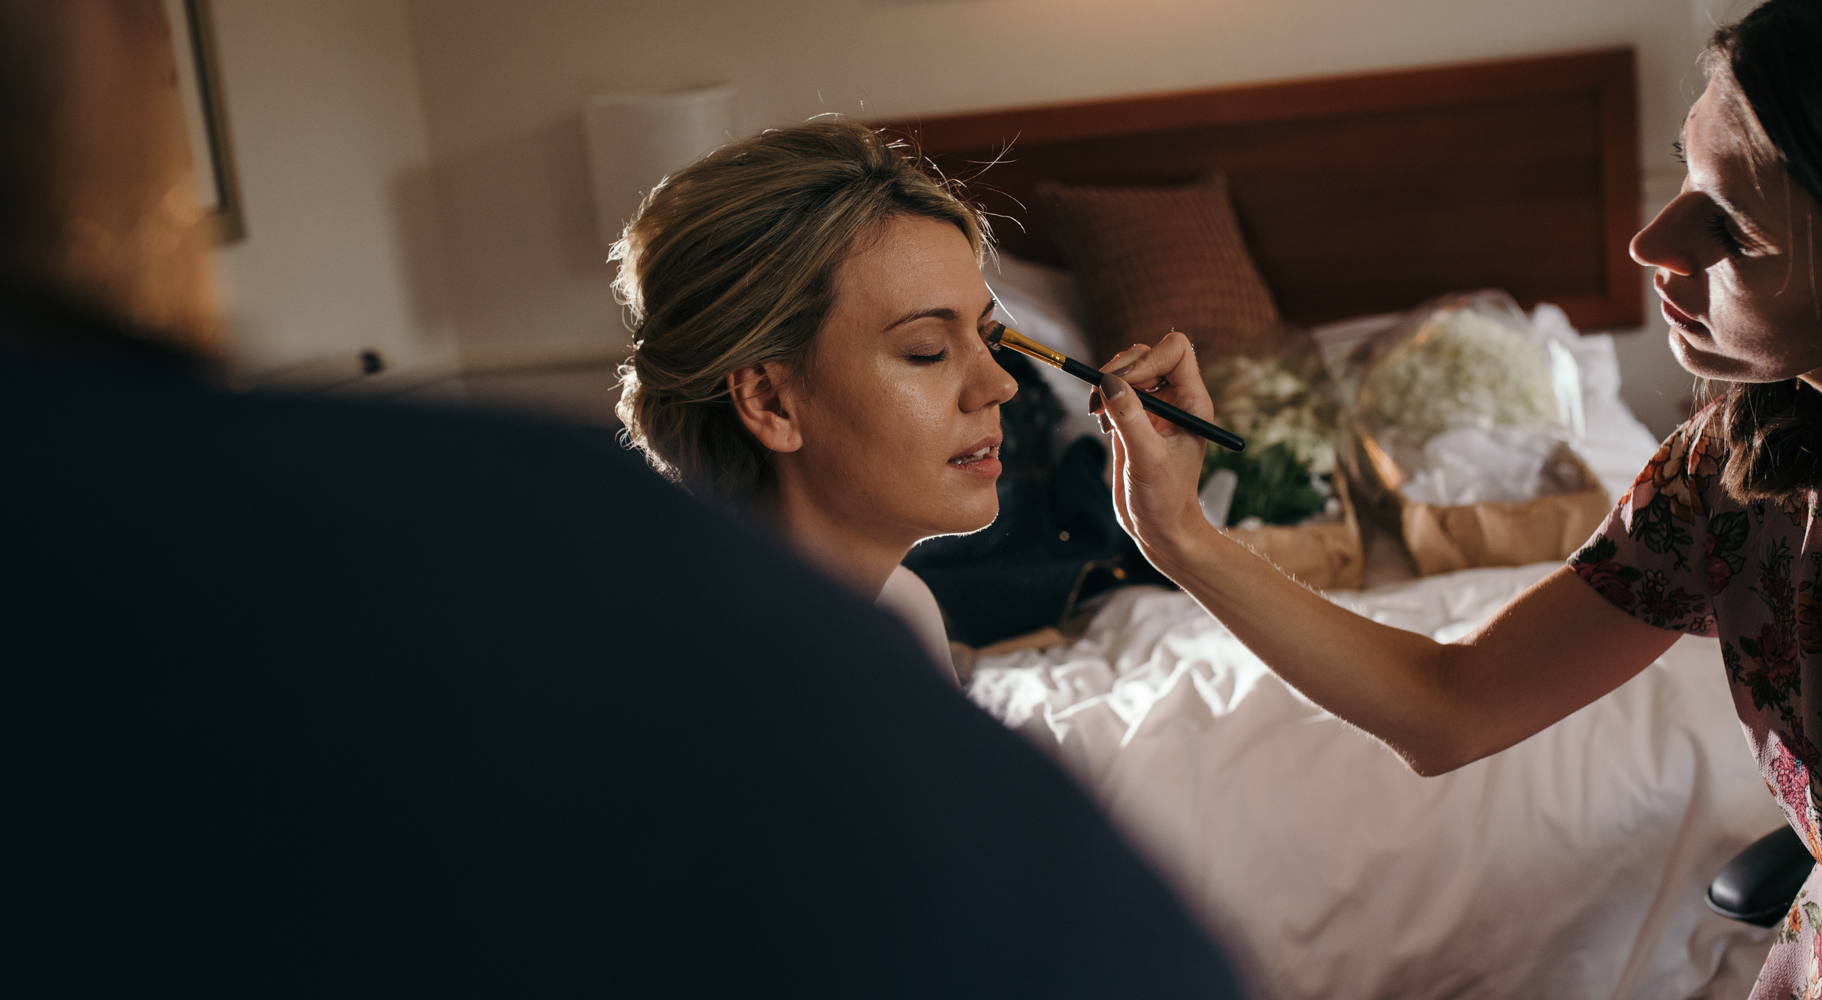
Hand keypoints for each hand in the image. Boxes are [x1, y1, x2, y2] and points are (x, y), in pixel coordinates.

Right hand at [1088, 332, 1216, 565]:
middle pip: (1145, 354)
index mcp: (1192, 402)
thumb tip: (1107, 382)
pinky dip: (1102, 399)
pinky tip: (1104, 426)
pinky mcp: (1133, 419)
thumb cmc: (1166, 500)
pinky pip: (1114, 390)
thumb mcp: (1148, 460)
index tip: (1124, 383)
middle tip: (1101, 398)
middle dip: (1119, 370)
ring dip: (1106, 383)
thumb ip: (1130, 419)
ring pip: (1126, 369)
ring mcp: (1153, 408)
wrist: (1159, 527)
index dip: (1147, 359)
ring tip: (1098, 414)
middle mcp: (1175, 399)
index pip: (1175, 352)